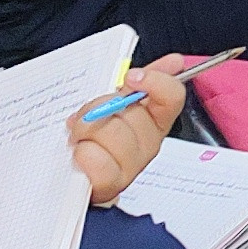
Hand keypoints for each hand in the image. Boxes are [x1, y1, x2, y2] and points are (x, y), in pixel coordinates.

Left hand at [69, 59, 186, 203]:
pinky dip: (82, 154)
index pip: (172, 96)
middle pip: (132, 113)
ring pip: (112, 134)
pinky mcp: (111, 186)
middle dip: (100, 108)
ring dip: (85, 131)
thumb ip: (141, 80)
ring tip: (79, 137)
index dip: (154, 82)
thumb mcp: (115, 101)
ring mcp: (133, 167)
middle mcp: (149, 144)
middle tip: (87, 115)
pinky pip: (98, 162)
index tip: (131, 77)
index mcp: (155, 120)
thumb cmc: (95, 135)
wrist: (73, 173)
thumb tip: (174, 62)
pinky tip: (79, 154)